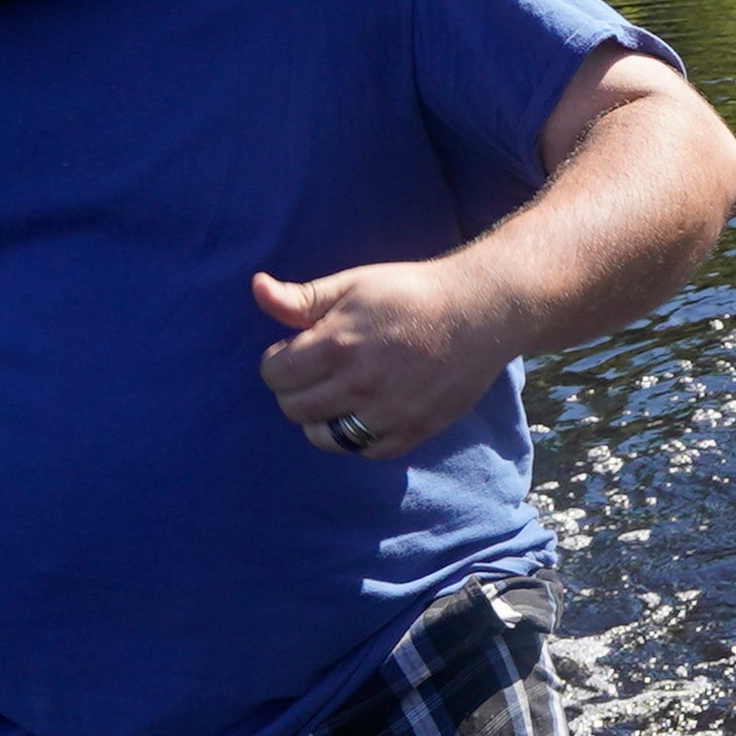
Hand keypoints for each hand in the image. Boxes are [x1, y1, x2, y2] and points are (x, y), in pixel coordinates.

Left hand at [253, 256, 525, 461]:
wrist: (479, 312)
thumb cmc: (411, 292)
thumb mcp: (352, 284)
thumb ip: (301, 297)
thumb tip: (257, 289)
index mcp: (337, 344)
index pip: (275, 375)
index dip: (277, 362)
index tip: (295, 351)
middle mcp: (358, 384)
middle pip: (294, 409)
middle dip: (294, 391)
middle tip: (315, 373)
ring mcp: (387, 413)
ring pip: (324, 437)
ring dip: (319, 419)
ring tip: (336, 396)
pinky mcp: (413, 431)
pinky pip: (365, 451)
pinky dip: (356, 437)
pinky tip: (365, 411)